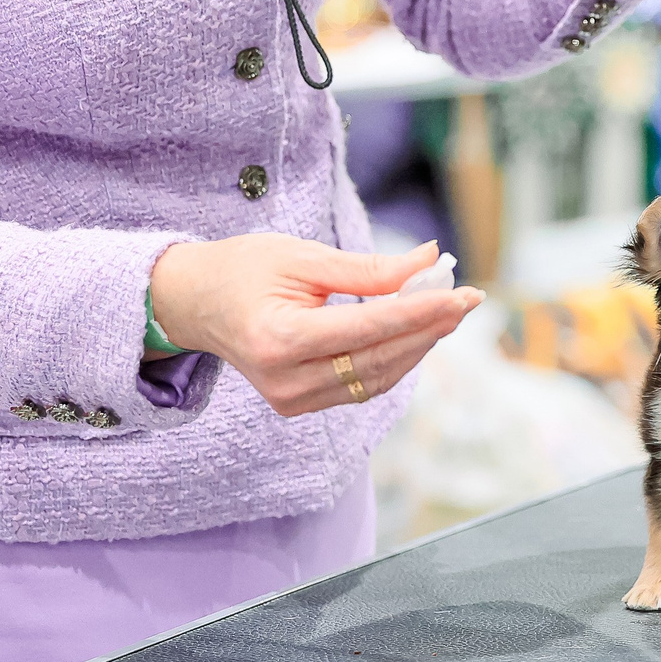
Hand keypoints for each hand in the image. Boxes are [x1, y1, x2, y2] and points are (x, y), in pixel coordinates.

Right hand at [147, 236, 481, 417]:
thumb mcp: (302, 256)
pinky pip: (362, 386)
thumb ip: (367, 268)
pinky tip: (416, 331)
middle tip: (465, 298)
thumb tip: (428, 260)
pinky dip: (394, 359)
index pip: (368, 329)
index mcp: (280, 339)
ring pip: (377, 379)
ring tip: (447, 309)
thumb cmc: (243, 270)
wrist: (195, 304)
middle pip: (379, 359)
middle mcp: (286, 380)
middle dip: (429, 328)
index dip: (421, 312)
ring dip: (418, 345)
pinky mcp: (299, 405)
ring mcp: (291, 400)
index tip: (462, 293)